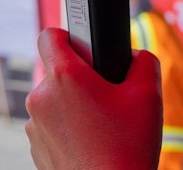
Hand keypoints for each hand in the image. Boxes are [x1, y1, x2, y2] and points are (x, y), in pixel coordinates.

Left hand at [26, 27, 161, 169]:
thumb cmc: (127, 147)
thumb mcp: (148, 96)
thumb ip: (143, 61)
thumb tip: (135, 55)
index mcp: (64, 76)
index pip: (50, 36)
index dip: (67, 35)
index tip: (82, 47)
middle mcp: (41, 97)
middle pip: (56, 72)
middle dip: (79, 80)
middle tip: (106, 98)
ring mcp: (34, 124)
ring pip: (53, 102)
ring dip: (72, 107)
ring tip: (101, 126)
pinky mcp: (36, 147)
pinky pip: (50, 127)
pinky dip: (66, 130)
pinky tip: (90, 143)